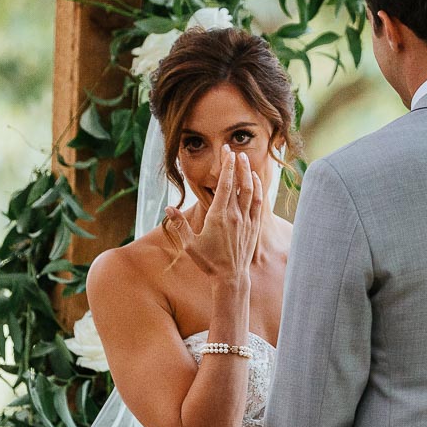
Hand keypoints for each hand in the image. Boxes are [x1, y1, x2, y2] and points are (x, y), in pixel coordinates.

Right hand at [165, 147, 263, 284]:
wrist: (230, 277)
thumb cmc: (208, 261)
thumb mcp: (189, 243)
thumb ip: (179, 224)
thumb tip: (168, 207)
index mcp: (218, 215)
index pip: (224, 185)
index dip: (226, 166)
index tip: (227, 152)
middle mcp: (234, 215)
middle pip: (237, 183)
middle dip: (236, 164)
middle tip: (234, 150)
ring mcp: (246, 220)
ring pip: (250, 191)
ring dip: (248, 173)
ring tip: (245, 160)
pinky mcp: (254, 226)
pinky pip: (258, 203)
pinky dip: (257, 189)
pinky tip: (255, 180)